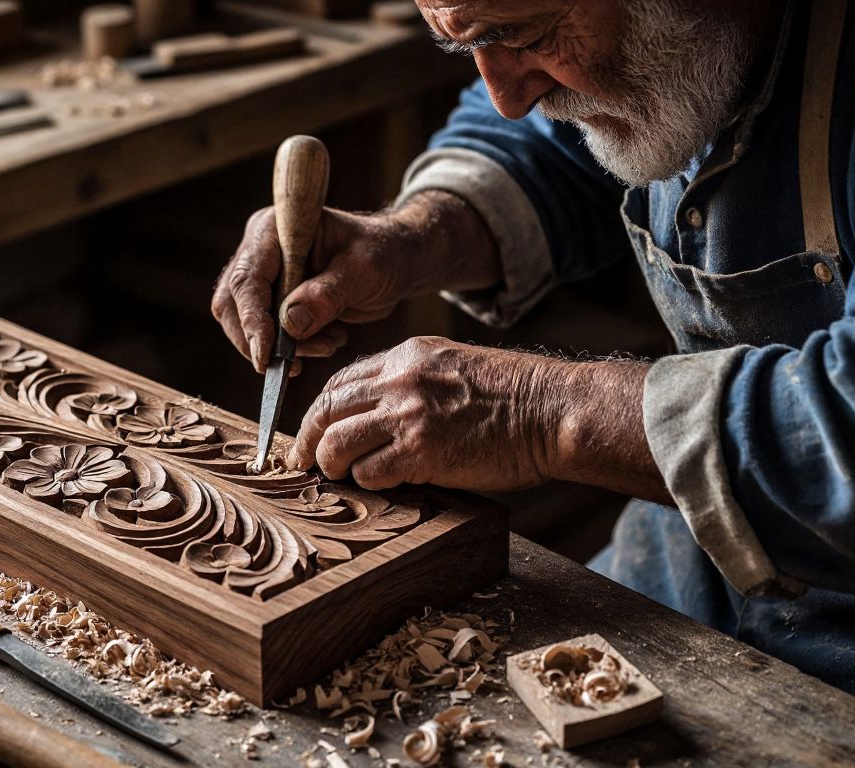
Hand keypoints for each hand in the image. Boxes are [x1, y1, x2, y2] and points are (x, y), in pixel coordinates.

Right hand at [210, 191, 497, 372]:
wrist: (395, 260)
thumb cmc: (382, 253)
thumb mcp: (364, 271)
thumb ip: (328, 295)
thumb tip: (289, 324)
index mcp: (276, 230)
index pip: (248, 279)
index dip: (253, 320)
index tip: (266, 356)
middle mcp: (260, 249)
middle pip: (232, 304)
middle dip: (261, 340)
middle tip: (297, 363)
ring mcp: (263, 275)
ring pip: (243, 323)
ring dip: (279, 348)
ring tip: (327, 344)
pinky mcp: (271, 299)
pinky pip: (263, 333)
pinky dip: (290, 348)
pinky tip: (325, 340)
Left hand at [287, 337, 671, 500]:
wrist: (554, 410)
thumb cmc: (516, 396)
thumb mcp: (456, 366)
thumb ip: (415, 381)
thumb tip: (381, 412)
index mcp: (407, 356)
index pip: (341, 382)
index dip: (321, 410)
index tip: (315, 430)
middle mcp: (399, 380)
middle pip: (326, 409)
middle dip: (307, 438)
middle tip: (301, 460)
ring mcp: (408, 414)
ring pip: (336, 442)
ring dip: (330, 464)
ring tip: (335, 477)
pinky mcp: (421, 451)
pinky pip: (369, 471)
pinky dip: (366, 482)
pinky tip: (378, 486)